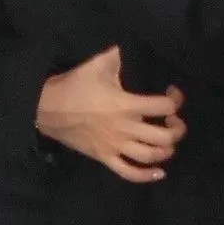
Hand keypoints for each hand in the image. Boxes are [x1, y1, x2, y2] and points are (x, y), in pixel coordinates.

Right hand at [35, 45, 185, 182]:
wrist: (47, 108)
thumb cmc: (74, 86)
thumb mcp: (97, 65)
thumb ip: (116, 56)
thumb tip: (124, 48)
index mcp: (127, 105)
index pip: (164, 107)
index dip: (175, 100)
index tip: (172, 93)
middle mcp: (125, 129)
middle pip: (165, 137)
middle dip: (176, 129)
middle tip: (172, 121)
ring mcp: (115, 146)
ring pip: (151, 156)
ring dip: (166, 151)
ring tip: (166, 142)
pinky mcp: (105, 158)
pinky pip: (129, 173)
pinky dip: (147, 176)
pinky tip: (159, 173)